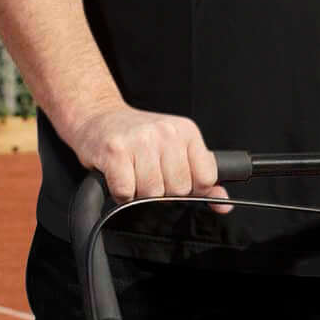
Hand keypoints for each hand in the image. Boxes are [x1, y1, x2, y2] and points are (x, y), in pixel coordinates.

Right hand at [60, 101, 219, 204]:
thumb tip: (223, 203)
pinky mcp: (115, 151)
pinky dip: (121, 193)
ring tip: (132, 173)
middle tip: (148, 173)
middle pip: (178, 189)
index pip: (205, 178)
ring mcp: (140, 140)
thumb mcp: (176, 150)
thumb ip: (201, 177)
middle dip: (163, 191)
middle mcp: (165, 132)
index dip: (190, 187)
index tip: (174, 178)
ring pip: (152, 194)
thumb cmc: (136, 137)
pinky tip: (119, 176)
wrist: (96, 116)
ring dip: (140, 192)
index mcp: (186, 131)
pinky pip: (126, 192)